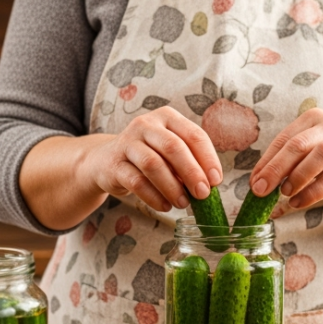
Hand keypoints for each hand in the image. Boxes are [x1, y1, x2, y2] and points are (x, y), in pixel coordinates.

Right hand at [82, 107, 222, 212]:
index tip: (216, 181)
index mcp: (167, 117)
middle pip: (173, 147)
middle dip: (192, 173)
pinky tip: (164, 206)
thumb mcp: (170, 153)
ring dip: (172, 187)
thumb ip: (189, 162)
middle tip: (203, 194)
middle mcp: (146, 125)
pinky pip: (137, 182)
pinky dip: (154, 197)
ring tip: (183, 203)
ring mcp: (127, 142)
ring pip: (153, 164)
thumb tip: (210, 185)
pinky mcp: (114, 163)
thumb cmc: (148, 156)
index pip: (194, 135)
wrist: (106, 162)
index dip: (208, 159)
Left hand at [249, 108, 322, 210]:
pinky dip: (312, 192)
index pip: (285, 139)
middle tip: (261, 190)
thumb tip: (257, 182)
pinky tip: (299, 202)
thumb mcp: (308, 157)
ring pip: (320, 155)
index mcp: (314, 119)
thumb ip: (286, 165)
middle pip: (299, 144)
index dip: (267, 161)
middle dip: (276, 169)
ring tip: (284, 193)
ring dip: (297, 177)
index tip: (254, 182)